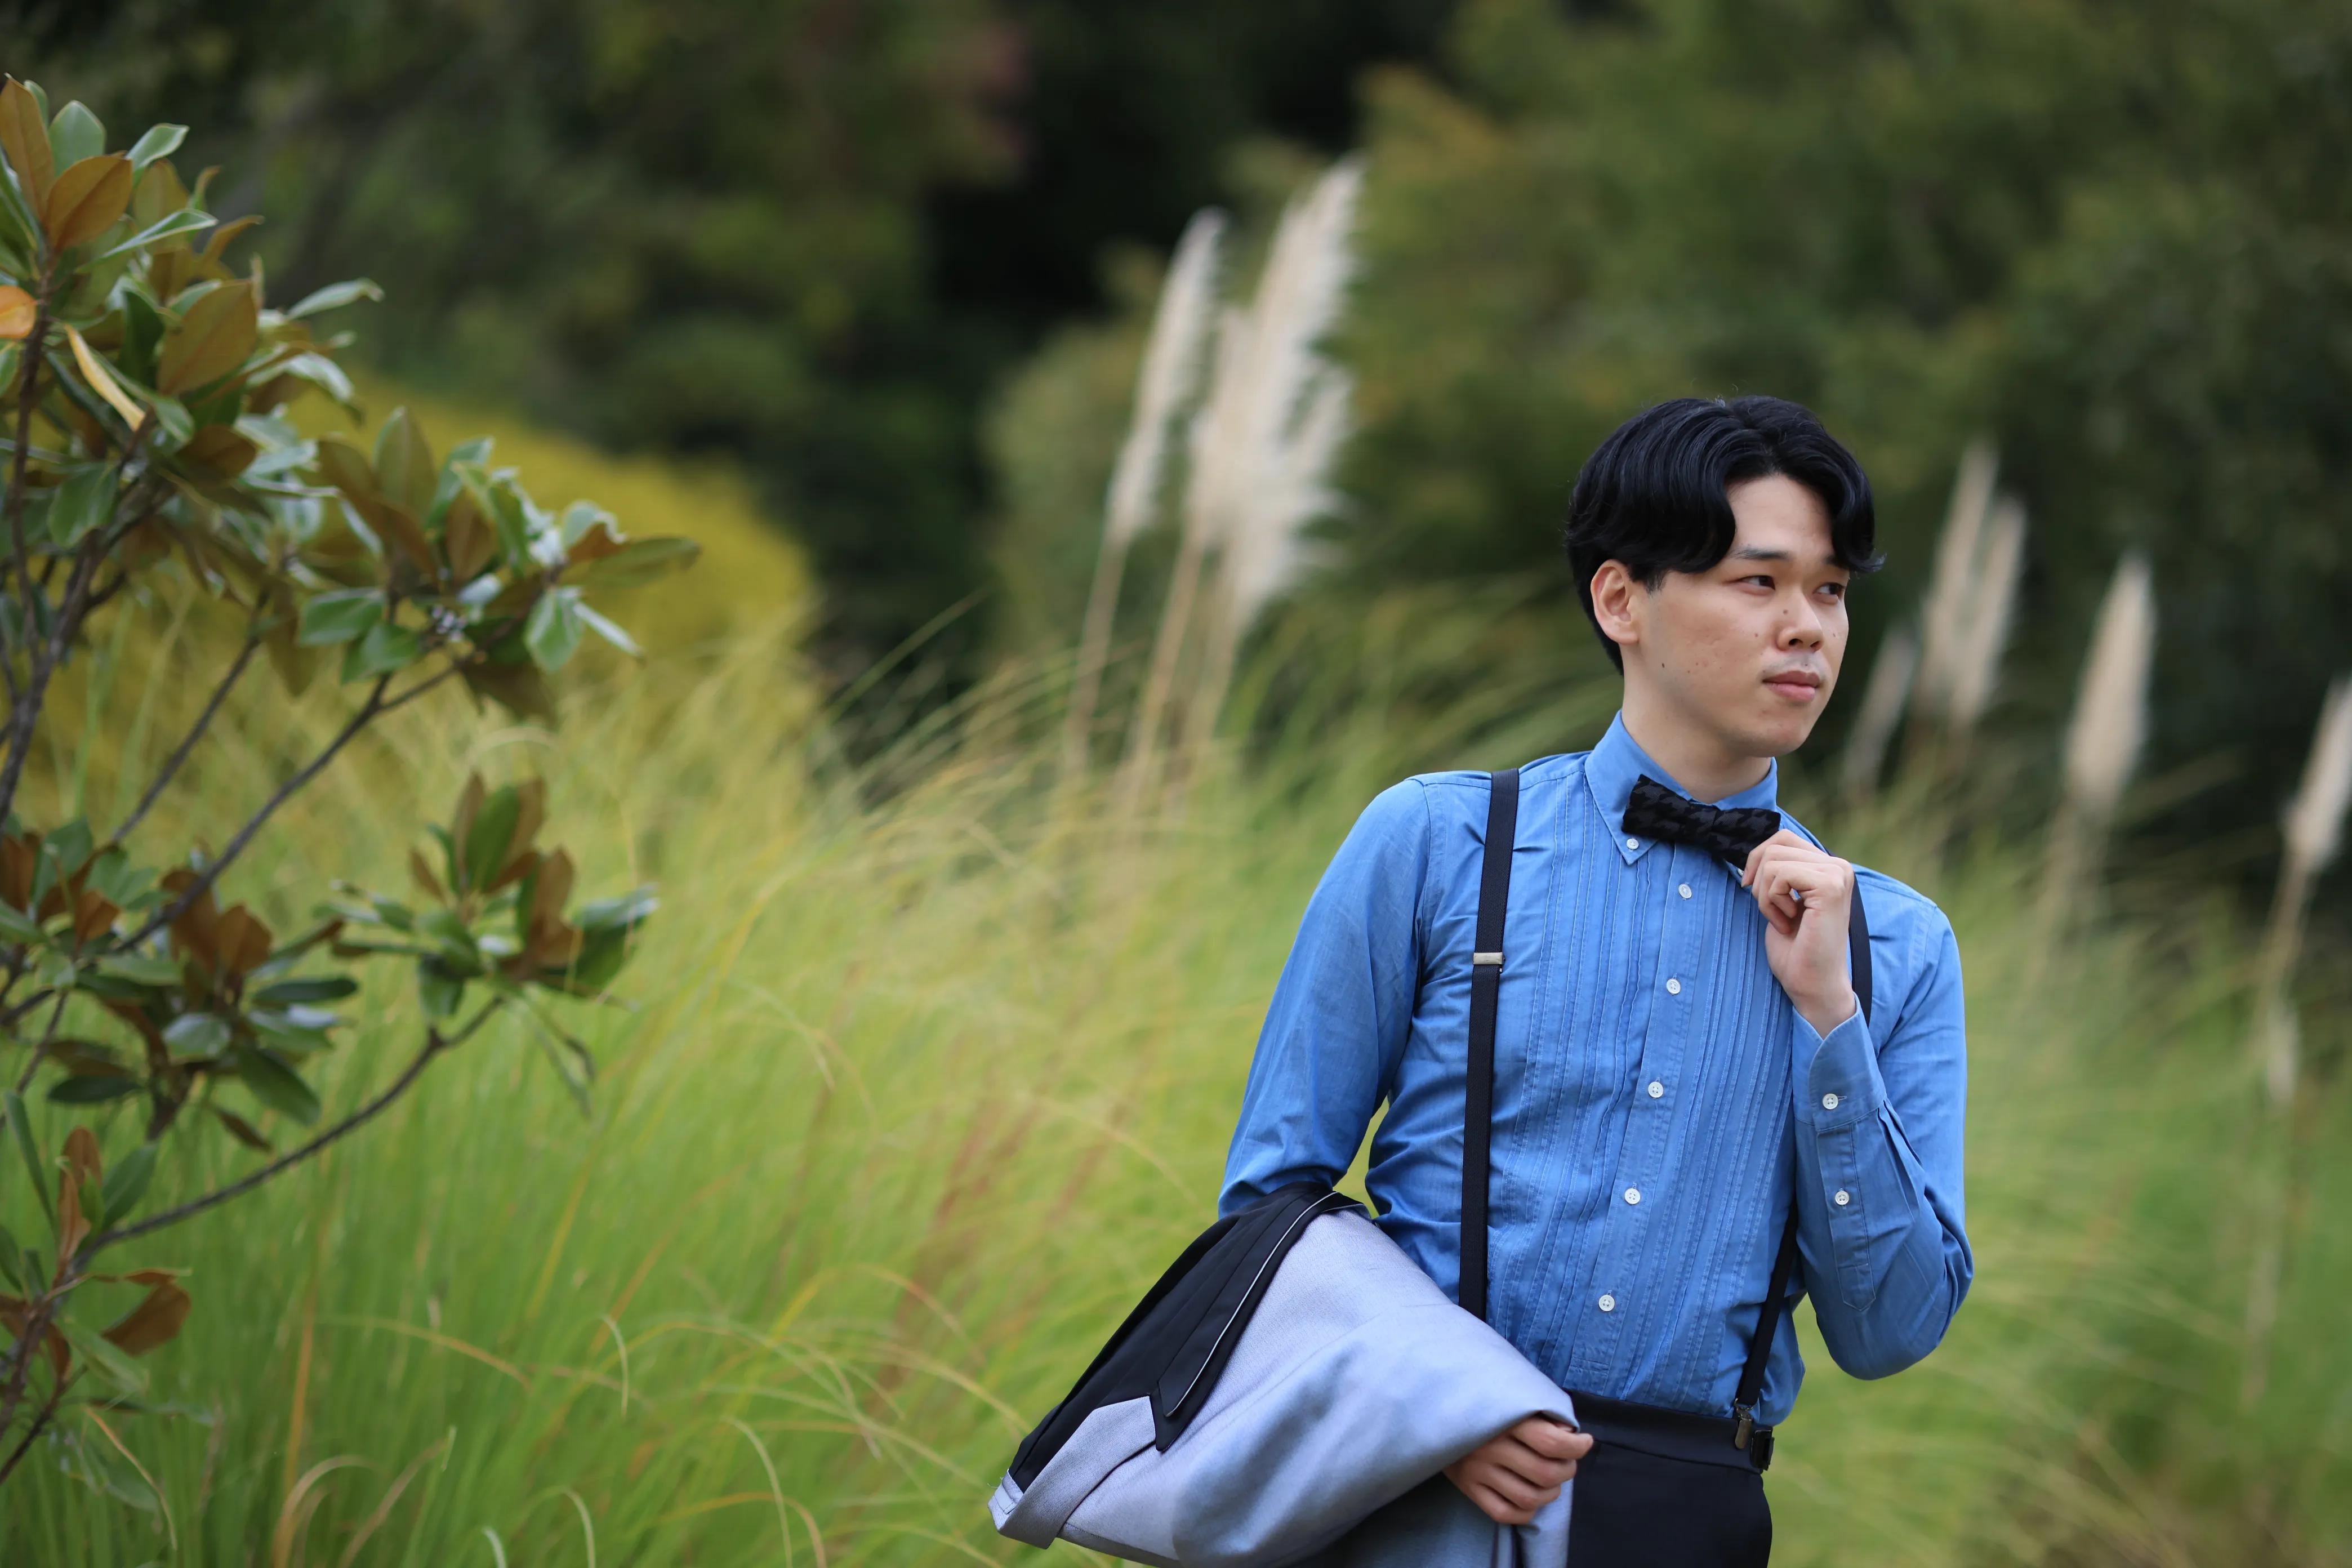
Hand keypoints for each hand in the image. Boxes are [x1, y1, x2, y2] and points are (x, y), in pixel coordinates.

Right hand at [1443, 1415, 1592, 1524]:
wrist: (1437, 1407)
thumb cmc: (1486, 1400)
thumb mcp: (1512, 1394)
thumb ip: (1540, 1409)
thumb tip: (1568, 1432)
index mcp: (1504, 1418)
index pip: (1551, 1442)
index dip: (1576, 1446)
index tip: (1583, 1442)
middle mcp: (1490, 1446)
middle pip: (1545, 1473)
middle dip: (1568, 1469)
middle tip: (1567, 1461)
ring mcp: (1477, 1470)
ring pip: (1529, 1497)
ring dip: (1551, 1493)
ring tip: (1551, 1480)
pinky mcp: (1468, 1488)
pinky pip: (1505, 1513)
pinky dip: (1526, 1511)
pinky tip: (1530, 1497)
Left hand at [1741, 829, 1857, 1035]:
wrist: (1813, 984)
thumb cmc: (1795, 949)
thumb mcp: (1783, 899)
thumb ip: (1779, 871)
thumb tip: (1756, 850)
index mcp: (1829, 866)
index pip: (1782, 838)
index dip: (1758, 860)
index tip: (1753, 889)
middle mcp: (1838, 866)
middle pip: (1776, 844)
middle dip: (1760, 880)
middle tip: (1774, 912)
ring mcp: (1837, 874)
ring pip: (1773, 860)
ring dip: (1766, 896)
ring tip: (1784, 920)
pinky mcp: (1830, 886)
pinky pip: (1779, 874)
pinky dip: (1771, 902)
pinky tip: (1788, 923)